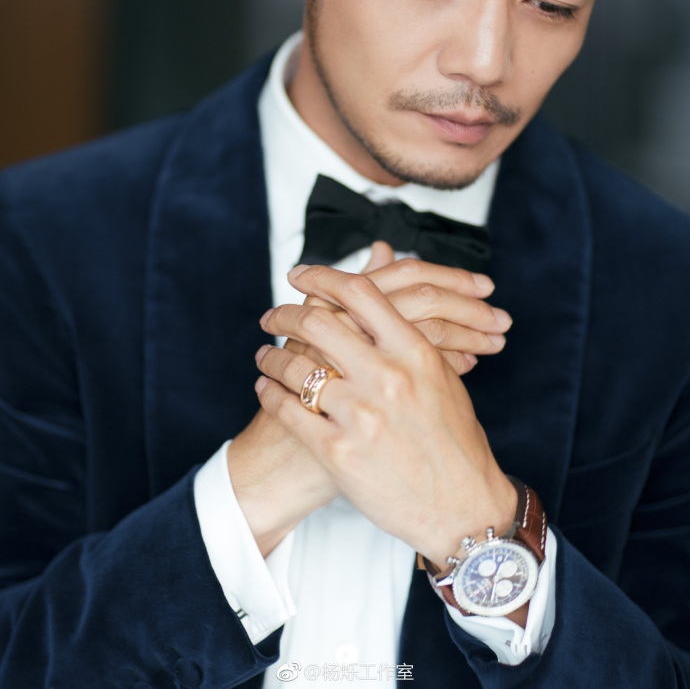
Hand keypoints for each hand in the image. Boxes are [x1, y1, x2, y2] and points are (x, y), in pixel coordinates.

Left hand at [256, 264, 516, 569]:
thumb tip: (391, 288)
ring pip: (295, 367)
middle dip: (284, 314)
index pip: (360, 293)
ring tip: (265, 356)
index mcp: (415, 352)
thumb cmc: (455, 440)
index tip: (300, 275)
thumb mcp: (439, 376)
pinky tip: (267, 389)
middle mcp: (387, 377)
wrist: (464, 507)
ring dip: (272, 357)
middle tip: (272, 316)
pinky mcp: (339, 453)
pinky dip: (270, 394)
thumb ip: (409, 329)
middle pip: (317, 322)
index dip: (322, 276)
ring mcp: (361, 416)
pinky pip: (288, 411)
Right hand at [287, 241, 510, 376]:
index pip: (408, 272)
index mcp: (344, 304)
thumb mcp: (325, 335)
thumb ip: (361, 292)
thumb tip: (383, 248)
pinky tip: (471, 363)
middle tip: (500, 316)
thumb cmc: (310, 391)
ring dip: (473, 332)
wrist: (291, 456)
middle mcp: (357, 325)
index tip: (484, 284)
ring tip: (496, 339)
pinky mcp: (379, 394)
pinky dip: (457, 360)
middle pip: (427, 297)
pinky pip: (432, 368)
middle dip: (472, 305)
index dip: (451, 274)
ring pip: (436, 329)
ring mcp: (369, 361)